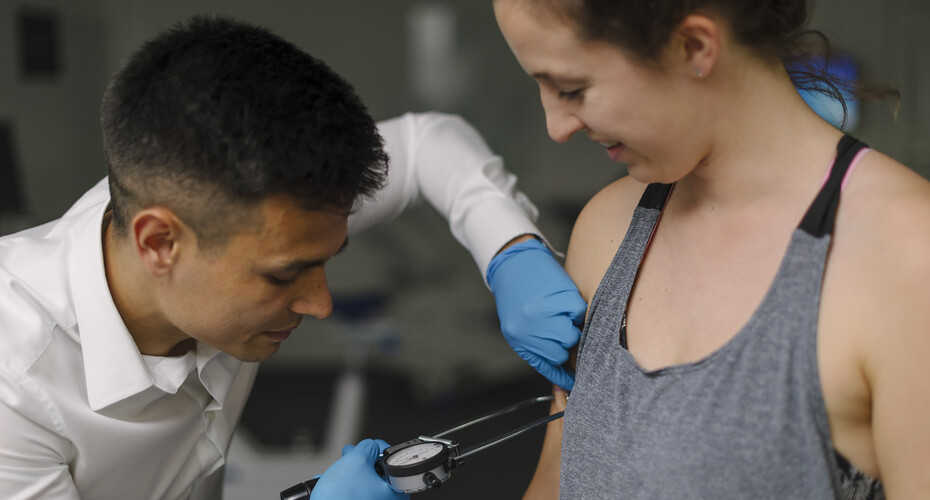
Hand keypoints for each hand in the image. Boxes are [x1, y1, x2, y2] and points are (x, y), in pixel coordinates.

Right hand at [310, 439, 408, 499]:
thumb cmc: (342, 498)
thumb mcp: (356, 460)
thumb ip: (367, 447)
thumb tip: (370, 445)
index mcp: (395, 491)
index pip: (391, 462)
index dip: (378, 448)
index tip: (370, 444)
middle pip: (378, 473)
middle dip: (361, 459)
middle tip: (351, 453)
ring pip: (364, 484)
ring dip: (350, 471)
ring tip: (339, 466)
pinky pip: (355, 495)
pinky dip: (344, 485)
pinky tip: (333, 481)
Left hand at [486, 238, 586, 390]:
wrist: (512, 262)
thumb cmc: (517, 296)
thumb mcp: (519, 327)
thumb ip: (538, 348)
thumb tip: (565, 374)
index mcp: (519, 339)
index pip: (548, 366)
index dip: (564, 374)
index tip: (575, 381)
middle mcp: (530, 329)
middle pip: (563, 352)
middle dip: (567, 344)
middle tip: (563, 329)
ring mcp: (544, 313)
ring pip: (573, 335)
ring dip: (573, 326)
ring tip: (562, 314)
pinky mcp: (558, 296)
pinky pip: (579, 313)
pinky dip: (576, 308)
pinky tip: (564, 300)